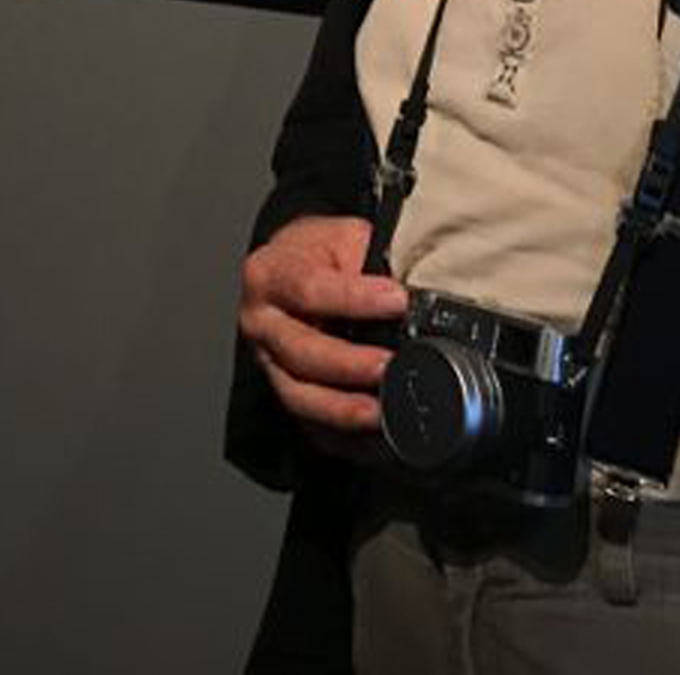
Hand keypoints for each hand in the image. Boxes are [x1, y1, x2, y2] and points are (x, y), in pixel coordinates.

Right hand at [239, 215, 405, 445]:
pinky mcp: (284, 392)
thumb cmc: (316, 253)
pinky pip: (309, 425)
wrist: (289, 267)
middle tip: (388, 366)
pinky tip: (372, 440)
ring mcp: (269, 363)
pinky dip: (343, 438)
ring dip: (342, 410)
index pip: (309, 289)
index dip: (354, 299)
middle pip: (301, 352)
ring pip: (299, 396)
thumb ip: (369, 261)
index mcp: (270, 276)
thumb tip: (418, 290)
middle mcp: (261, 323)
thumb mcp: (340, 237)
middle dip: (348, 365)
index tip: (396, 301)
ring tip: (380, 413)